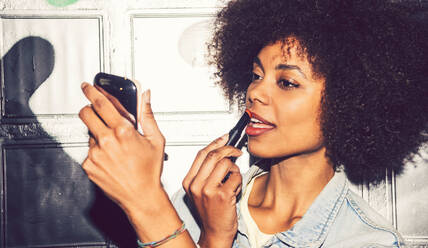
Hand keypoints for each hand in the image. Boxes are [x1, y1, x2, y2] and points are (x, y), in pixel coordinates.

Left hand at [79, 82, 165, 211]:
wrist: (141, 196)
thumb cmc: (149, 170)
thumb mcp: (155, 139)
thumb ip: (147, 114)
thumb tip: (145, 96)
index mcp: (123, 131)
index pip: (101, 104)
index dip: (92, 92)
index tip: (87, 87)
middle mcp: (107, 141)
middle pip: (86, 114)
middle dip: (89, 109)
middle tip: (95, 112)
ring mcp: (95, 154)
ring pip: (89, 133)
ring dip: (98, 134)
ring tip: (114, 146)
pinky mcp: (89, 165)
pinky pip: (89, 151)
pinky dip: (97, 151)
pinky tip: (110, 158)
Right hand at [182, 135, 242, 247]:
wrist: (215, 233)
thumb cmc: (211, 212)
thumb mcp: (201, 190)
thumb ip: (207, 171)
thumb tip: (220, 149)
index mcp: (189, 181)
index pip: (201, 154)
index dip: (215, 143)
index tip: (225, 137)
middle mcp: (196, 185)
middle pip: (213, 155)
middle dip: (229, 149)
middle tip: (237, 152)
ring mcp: (208, 190)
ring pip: (225, 164)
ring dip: (234, 168)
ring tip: (233, 178)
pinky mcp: (222, 196)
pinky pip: (236, 177)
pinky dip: (239, 180)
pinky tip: (235, 189)